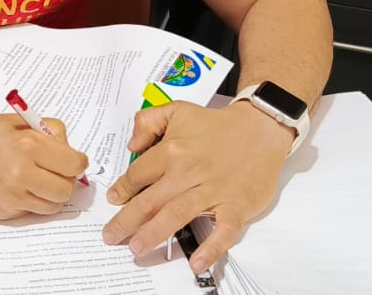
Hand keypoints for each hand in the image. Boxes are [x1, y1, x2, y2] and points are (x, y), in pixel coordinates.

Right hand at [0, 114, 88, 219]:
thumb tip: (69, 149)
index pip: (74, 164)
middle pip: (67, 189)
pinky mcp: (4, 213)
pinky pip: (33, 212)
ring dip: (52, 194)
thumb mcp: (14, 121)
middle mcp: (22, 174)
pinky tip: (19, 188)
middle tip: (56, 171)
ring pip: (53, 205)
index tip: (71, 160)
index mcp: (27, 145)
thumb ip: (46, 132)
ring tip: (39, 180)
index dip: (76, 162)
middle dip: (66, 180)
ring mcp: (13, 197)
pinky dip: (33, 202)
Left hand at [102, 102, 291, 272]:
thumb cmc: (219, 125)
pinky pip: (223, 230)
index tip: (113, 201)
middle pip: (151, 199)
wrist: (261, 128)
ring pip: (177, 214)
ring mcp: (213, 190)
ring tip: (137, 248)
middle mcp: (189, 171)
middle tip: (111, 236)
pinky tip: (197, 261)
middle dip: (127, 220)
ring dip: (154, 233)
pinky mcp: (236, 205)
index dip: (122, 190)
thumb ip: (148, 121)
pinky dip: (211, 247)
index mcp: (173, 150)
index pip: (139, 174)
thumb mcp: (178, 111)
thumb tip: (132, 144)